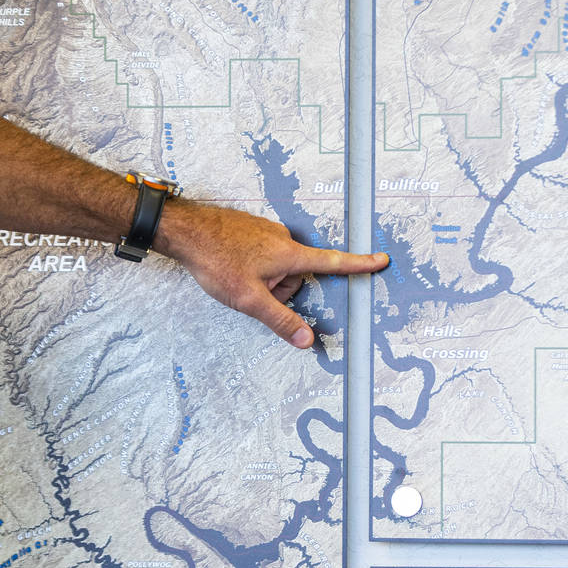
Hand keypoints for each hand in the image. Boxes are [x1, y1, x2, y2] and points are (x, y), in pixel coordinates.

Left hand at [153, 199, 388, 347]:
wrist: (185, 229)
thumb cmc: (216, 261)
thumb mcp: (248, 299)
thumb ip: (280, 319)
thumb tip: (306, 340)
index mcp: (289, 254)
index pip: (332, 262)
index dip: (359, 265)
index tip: (381, 261)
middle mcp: (283, 239)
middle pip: (296, 274)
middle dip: (280, 288)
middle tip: (251, 290)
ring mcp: (266, 231)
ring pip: (277, 265)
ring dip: (264, 277)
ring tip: (236, 275)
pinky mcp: (252, 228)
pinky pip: (263, 254)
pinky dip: (252, 265)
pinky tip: (231, 265)